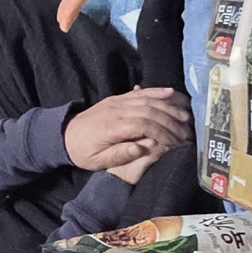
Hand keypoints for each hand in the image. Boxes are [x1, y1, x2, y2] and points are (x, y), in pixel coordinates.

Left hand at [65, 87, 193, 181]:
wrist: (65, 135)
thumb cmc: (82, 152)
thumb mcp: (97, 161)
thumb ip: (120, 155)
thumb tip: (143, 148)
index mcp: (112, 126)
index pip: (144, 125)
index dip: (163, 132)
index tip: (176, 142)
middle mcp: (117, 110)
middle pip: (150, 110)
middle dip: (171, 120)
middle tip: (187, 131)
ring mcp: (118, 101)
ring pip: (147, 99)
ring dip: (169, 105)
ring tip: (186, 115)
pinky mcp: (118, 98)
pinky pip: (140, 92)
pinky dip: (156, 91)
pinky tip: (171, 92)